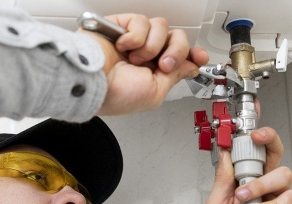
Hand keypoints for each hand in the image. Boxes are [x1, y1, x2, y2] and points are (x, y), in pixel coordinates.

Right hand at [80, 14, 209, 115]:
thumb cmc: (116, 94)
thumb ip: (175, 76)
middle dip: (176, 51)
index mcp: (154, 71)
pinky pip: (141, 21)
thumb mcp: (155, 92)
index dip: (193, 54)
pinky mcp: (121, 25)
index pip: (180, 56)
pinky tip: (123, 47)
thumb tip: (190, 66)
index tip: (200, 57)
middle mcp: (146, 53)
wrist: (92, 82)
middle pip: (176, 38)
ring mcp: (134, 39)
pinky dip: (135, 37)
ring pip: (161, 27)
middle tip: (163, 64)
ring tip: (136, 58)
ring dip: (152, 46)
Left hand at [203, 104, 291, 203]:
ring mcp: (277, 200)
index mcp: (243, 181)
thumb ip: (222, 180)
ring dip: (263, 186)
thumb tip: (225, 154)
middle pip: (275, 154)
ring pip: (283, 176)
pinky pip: (290, 201)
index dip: (255, 137)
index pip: (252, 153)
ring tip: (248, 203)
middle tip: (257, 141)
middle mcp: (263, 187)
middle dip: (269, 142)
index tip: (249, 129)